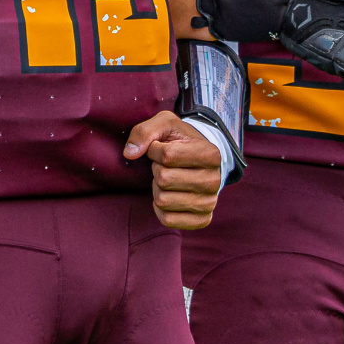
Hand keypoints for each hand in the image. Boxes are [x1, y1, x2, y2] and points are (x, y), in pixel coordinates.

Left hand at [124, 110, 221, 228]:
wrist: (199, 161)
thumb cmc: (180, 140)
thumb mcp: (165, 124)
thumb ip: (145, 131)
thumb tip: (129, 153)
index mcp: (211, 153)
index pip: (167, 155)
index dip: (155, 150)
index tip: (161, 148)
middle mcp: (215, 180)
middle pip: (164, 179)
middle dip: (156, 170)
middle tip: (165, 166)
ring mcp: (209, 203)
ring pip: (163, 200)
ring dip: (157, 189)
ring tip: (169, 179)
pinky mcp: (202, 220)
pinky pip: (167, 219)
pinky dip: (160, 208)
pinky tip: (169, 195)